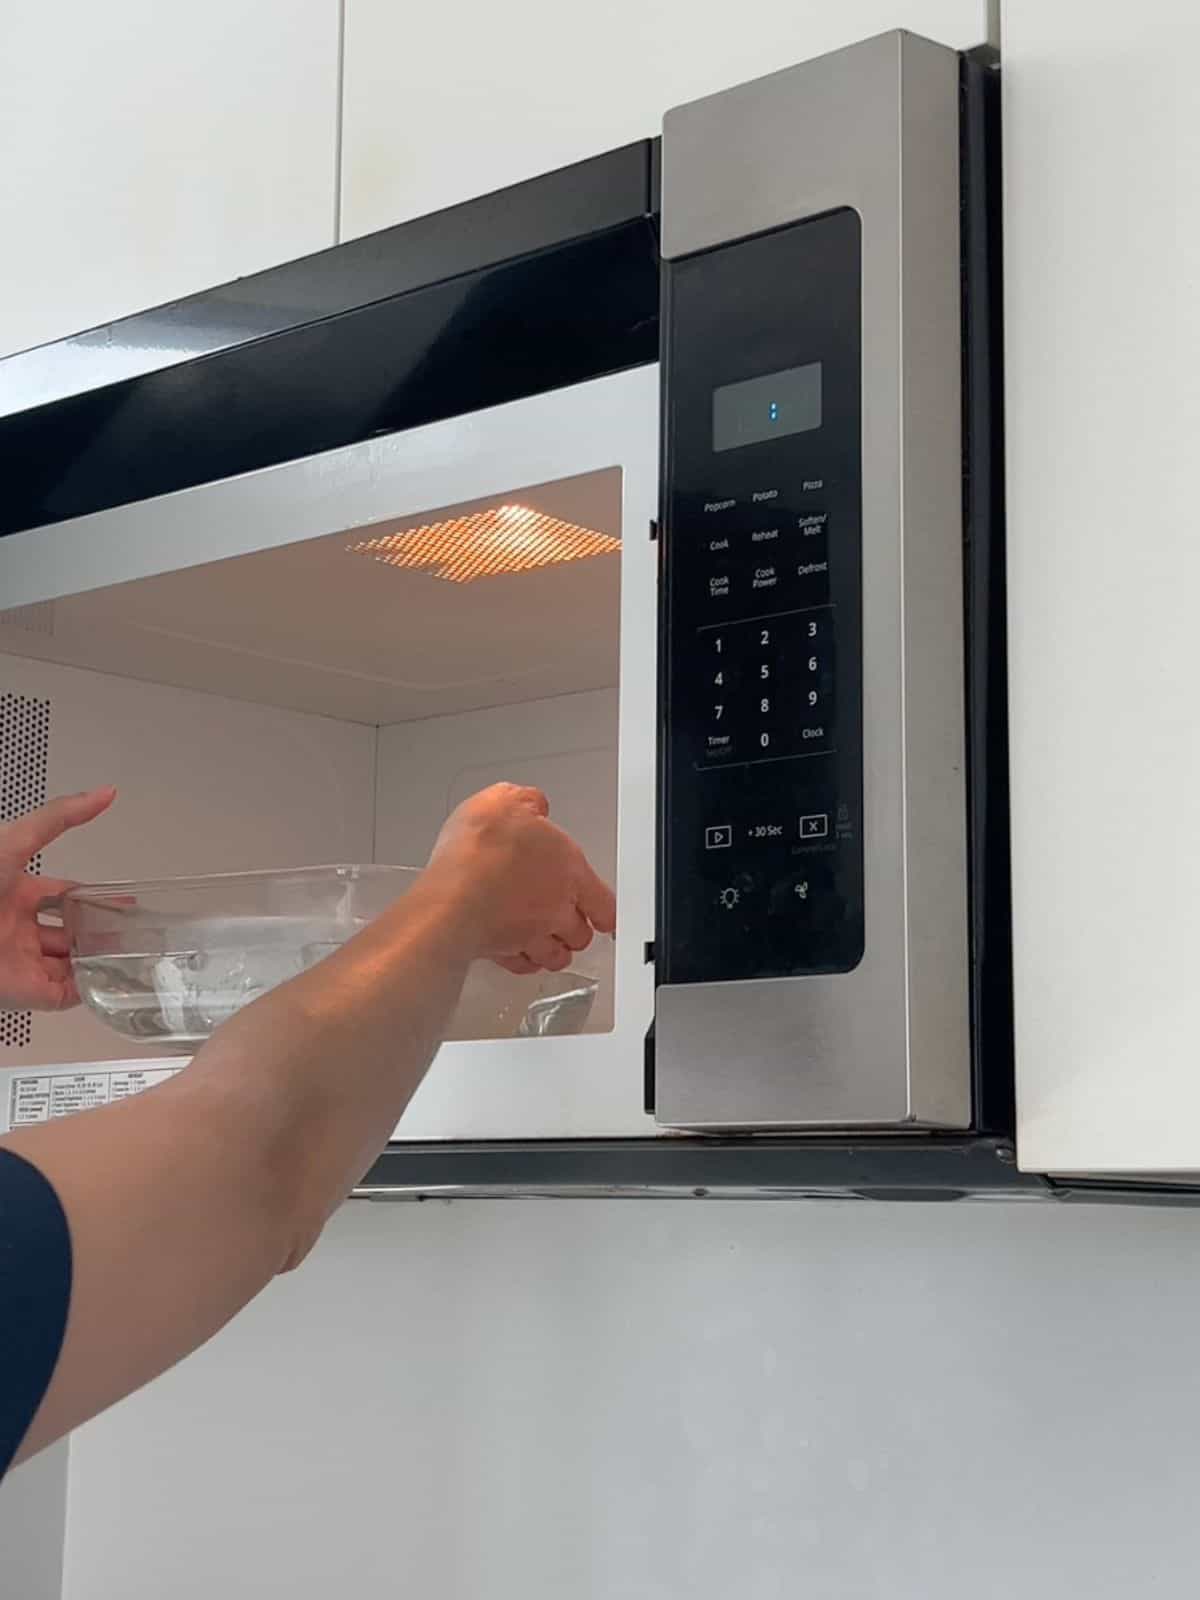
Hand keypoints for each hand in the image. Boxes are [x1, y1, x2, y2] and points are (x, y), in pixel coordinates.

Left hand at [0, 788, 115, 1010]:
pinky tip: (106, 981)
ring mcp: (22, 960)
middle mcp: (18, 928)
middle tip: (128, 931)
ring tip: (127, 956)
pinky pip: (63, 994)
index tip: (119, 898)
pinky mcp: (25, 990)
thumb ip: (57, 818)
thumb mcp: (14, 843)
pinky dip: (85, 991)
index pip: (61, 896)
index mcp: (16, 894)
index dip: (91, 897)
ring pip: (69, 965)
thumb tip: (101, 794)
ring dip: (96, 961)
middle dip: (98, 932)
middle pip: (68, 933)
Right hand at [426, 783, 615, 974]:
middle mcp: (554, 909)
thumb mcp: (503, 801)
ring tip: (548, 942)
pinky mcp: (502, 954)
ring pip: (556, 956)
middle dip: (577, 930)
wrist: (450, 897)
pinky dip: (524, 962)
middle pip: (581, 934)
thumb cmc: (480, 853)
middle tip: (570, 922)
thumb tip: (534, 803)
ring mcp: (529, 936)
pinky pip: (523, 965)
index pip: (604, 904)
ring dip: (554, 950)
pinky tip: (517, 953)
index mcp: (568, 871)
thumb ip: (527, 802)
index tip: (602, 913)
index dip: (604, 910)